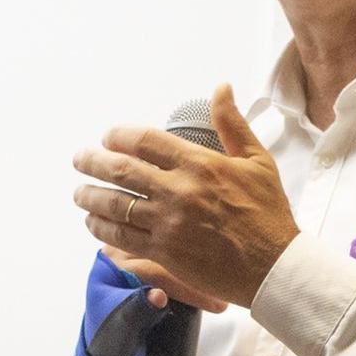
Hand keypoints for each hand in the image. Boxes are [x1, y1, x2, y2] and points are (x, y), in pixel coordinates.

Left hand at [72, 85, 296, 307]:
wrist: (275, 267)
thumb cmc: (269, 214)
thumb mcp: (257, 161)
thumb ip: (232, 124)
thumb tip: (221, 88)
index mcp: (199, 164)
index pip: (144, 141)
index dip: (118, 136)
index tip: (108, 138)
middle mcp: (178, 190)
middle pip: (120, 170)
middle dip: (92, 162)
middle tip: (80, 160)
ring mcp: (168, 223)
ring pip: (115, 205)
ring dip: (90, 197)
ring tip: (80, 193)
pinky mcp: (165, 253)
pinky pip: (122, 238)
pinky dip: (103, 230)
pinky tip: (95, 225)